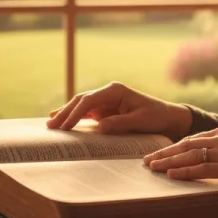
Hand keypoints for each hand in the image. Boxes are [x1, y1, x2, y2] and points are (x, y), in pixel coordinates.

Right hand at [46, 82, 192, 141]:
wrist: (167, 117)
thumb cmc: (156, 117)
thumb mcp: (140, 120)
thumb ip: (120, 122)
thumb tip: (100, 126)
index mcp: (116, 90)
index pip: (89, 100)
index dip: (75, 113)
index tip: (64, 126)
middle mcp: (108, 92)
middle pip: (81, 100)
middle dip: (65, 112)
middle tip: (50, 126)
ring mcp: (106, 100)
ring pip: (80, 105)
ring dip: (66, 114)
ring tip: (50, 124)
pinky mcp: (106, 109)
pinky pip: (86, 112)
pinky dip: (74, 117)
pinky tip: (61, 121)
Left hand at [143, 126, 217, 200]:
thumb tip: (199, 165)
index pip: (191, 139)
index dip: (171, 148)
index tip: (155, 155)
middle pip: (186, 145)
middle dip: (165, 154)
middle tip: (146, 162)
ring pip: (191, 156)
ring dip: (169, 163)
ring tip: (153, 168)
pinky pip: (203, 169)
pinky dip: (185, 172)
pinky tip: (171, 174)